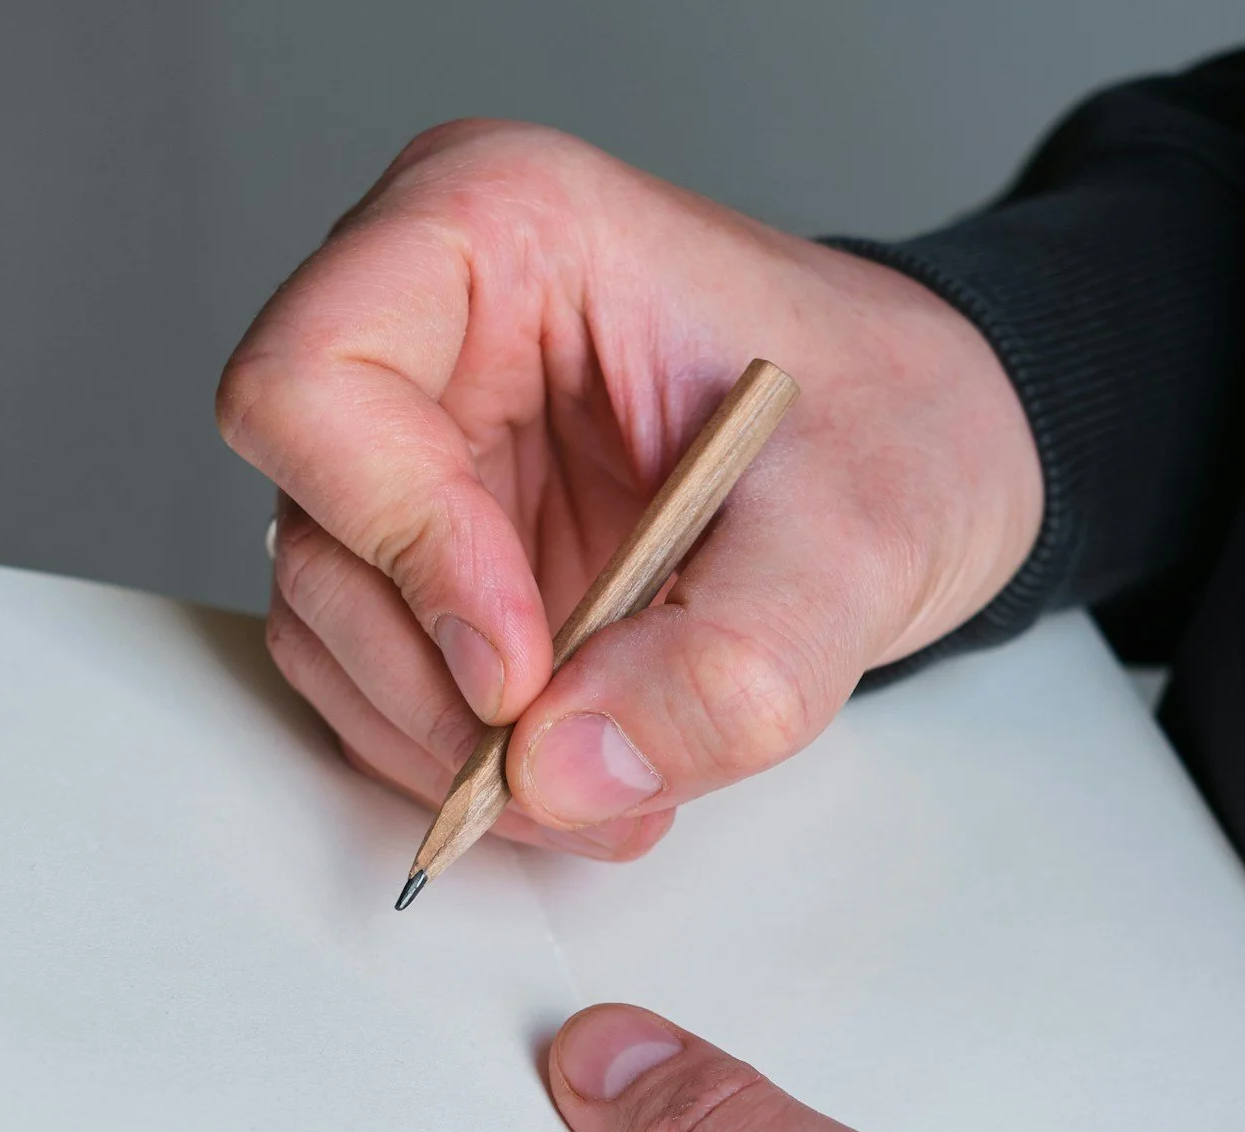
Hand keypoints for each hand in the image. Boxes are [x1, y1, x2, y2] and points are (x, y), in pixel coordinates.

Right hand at [217, 121, 1040, 859]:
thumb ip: (728, 663)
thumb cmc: (898, 424)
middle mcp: (428, 328)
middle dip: (434, 684)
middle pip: (317, 528)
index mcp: (497, 227)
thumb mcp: (858, 540)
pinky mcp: (438, 553)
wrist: (930, 463)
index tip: (518, 666)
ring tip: (609, 793)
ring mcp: (421, 448)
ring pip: (331, 622)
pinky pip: (381, 677)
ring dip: (447, 745)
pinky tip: (587, 773)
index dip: (398, 539)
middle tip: (568, 773)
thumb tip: (565, 769)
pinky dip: (462, 757)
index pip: (313, 381)